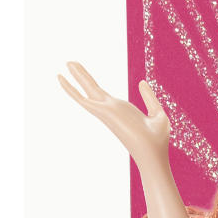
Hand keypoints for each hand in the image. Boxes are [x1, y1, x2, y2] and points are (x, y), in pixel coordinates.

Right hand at [57, 62, 171, 167]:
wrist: (154, 155)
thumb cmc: (157, 141)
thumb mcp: (157, 113)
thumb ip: (149, 97)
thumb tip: (141, 82)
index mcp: (120, 110)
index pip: (102, 94)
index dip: (93, 83)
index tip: (83, 74)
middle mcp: (110, 110)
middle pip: (92, 89)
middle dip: (81, 75)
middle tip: (70, 62)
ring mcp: (105, 111)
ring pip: (87, 90)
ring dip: (76, 76)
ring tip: (67, 63)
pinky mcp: (103, 113)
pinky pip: (82, 99)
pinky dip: (70, 89)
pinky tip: (60, 77)